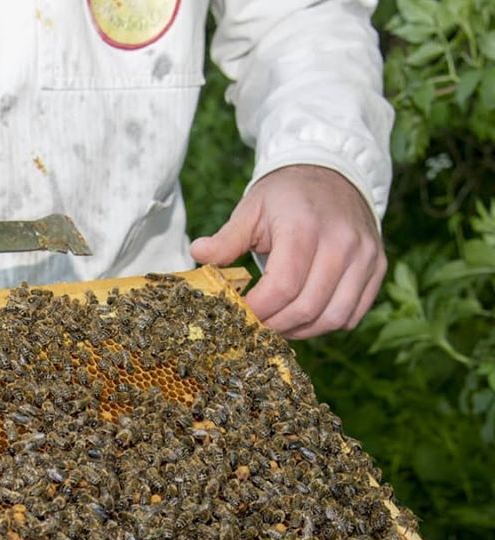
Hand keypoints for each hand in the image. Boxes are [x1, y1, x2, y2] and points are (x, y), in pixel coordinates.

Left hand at [190, 165, 386, 338]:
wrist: (332, 173)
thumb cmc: (285, 196)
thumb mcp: (251, 208)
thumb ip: (227, 238)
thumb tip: (198, 254)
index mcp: (305, 227)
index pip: (282, 286)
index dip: (258, 310)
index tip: (239, 314)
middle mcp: (341, 242)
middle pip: (307, 307)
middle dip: (275, 325)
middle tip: (255, 326)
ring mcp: (365, 255)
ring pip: (333, 317)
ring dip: (300, 330)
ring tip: (278, 324)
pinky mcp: (376, 267)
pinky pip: (352, 314)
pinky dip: (325, 324)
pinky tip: (303, 316)